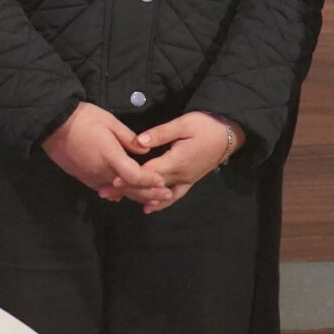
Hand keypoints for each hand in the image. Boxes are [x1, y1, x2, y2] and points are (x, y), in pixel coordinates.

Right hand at [41, 102, 163, 201]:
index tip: (162, 181)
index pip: (134, 176)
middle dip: (149, 193)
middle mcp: (101, 171)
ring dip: (135, 196)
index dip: (150, 181)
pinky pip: (104, 190)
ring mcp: (91, 177)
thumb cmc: (83, 118)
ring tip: (151, 197)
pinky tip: (125, 195)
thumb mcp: (110, 121)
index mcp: (110, 156)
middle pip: (129, 189)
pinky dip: (117, 194)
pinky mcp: (83, 178)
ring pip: (117, 192)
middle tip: (166, 194)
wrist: (53, 124)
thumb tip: (144, 151)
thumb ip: (129, 138)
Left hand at [114, 112, 243, 212]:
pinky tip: (148, 208)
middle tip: (104, 192)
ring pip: (159, 193)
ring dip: (139, 196)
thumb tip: (140, 141)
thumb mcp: (184, 124)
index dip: (130, 177)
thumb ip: (161, 133)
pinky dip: (161, 203)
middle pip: (150, 186)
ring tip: (118, 199)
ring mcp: (186, 180)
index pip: (148, 172)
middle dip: (127, 189)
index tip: (111, 180)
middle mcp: (180, 175)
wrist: (229, 134)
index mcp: (177, 161)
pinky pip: (174, 195)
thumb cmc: (206, 125)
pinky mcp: (190, 181)